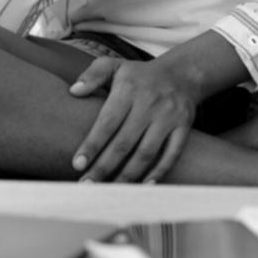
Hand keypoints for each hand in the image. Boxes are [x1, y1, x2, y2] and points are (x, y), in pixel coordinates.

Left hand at [68, 57, 198, 183]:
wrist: (181, 74)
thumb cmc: (138, 75)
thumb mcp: (114, 65)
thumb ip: (92, 75)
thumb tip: (73, 91)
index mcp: (128, 90)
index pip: (107, 122)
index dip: (92, 145)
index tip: (77, 164)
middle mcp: (149, 104)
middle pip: (124, 143)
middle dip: (104, 167)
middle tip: (87, 185)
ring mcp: (168, 117)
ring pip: (146, 153)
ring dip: (127, 175)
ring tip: (110, 191)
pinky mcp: (184, 127)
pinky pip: (171, 154)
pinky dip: (158, 172)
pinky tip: (143, 186)